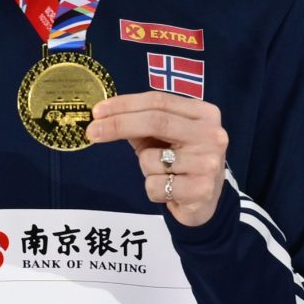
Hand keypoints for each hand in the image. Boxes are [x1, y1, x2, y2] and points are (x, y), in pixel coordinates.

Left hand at [85, 93, 225, 226]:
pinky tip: (169, 191)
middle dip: (118, 124)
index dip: (125, 104)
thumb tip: (104, 116)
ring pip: (151, 159)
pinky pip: (156, 185)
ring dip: (144, 167)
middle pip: (156, 121)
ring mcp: (208, 163)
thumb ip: (143, 124)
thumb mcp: (165, 138)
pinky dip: (152, 189)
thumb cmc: (181, 163)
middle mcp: (212, 135)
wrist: (205, 203)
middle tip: (92, 131)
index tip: (97, 112)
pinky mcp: (201, 190)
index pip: (159, 101)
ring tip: (162, 174)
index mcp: (204, 114)